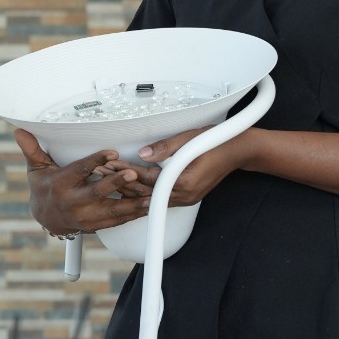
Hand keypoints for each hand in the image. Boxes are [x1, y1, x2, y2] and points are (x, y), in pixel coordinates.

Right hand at [13, 128, 153, 234]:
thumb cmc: (44, 186)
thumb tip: (19, 130)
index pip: (79, 170)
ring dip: (132, 204)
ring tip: (150, 196)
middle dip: (116, 184)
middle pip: (96, 193)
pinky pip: (116, 221)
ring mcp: (85, 217)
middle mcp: (73, 202)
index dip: (96, 161)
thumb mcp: (37, 168)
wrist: (46, 218)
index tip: (112, 152)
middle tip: (133, 173)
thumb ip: (33, 149)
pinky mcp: (95, 226)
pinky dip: (133, 215)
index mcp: (60, 184)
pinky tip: (148, 207)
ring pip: (111, 211)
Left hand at [113, 125, 260, 207]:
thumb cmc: (216, 142)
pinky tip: (129, 188)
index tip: (110, 165)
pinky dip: (144, 193)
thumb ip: (166, 148)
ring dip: (130, 189)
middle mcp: (184, 195)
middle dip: (122, 182)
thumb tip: (142, 154)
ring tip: (109, 179)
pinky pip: (160, 198)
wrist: (237, 151)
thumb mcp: (189, 139)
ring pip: (151, 198)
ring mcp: (186, 199)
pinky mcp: (186, 197)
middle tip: (101, 172)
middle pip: (146, 193)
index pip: (148, 179)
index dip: (127, 172)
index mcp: (185, 182)